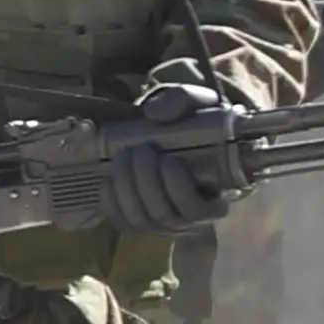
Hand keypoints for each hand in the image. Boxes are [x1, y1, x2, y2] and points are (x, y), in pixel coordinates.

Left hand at [62, 86, 247, 238]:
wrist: (177, 133)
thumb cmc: (194, 123)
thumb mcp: (196, 104)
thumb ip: (182, 100)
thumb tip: (154, 114)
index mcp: (213, 196)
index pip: (198, 210)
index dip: (179, 190)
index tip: (168, 161)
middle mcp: (188, 218)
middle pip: (164, 214)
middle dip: (146, 181)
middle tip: (138, 150)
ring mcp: (162, 223)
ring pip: (141, 219)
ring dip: (127, 187)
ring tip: (123, 156)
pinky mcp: (140, 222)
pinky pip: (123, 222)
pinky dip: (112, 202)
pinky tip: (109, 180)